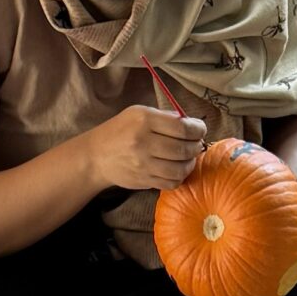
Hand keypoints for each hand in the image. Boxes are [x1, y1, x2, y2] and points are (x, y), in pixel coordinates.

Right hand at [89, 104, 204, 191]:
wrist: (97, 156)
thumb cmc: (120, 130)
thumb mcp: (137, 113)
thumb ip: (164, 116)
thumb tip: (189, 122)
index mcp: (144, 120)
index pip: (182, 127)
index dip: (197, 129)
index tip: (200, 129)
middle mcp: (144, 142)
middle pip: (184, 148)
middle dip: (196, 146)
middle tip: (197, 144)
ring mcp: (144, 164)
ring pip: (181, 168)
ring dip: (191, 163)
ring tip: (189, 157)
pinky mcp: (145, 180)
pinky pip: (172, 182)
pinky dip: (180, 177)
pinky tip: (178, 169)